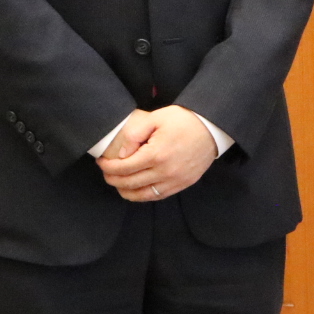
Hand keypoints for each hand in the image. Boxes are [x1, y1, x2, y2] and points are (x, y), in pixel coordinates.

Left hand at [97, 105, 217, 201]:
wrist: (212, 128)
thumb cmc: (184, 120)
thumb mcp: (156, 118)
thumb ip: (134, 134)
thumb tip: (121, 154)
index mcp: (156, 154)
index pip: (124, 168)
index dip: (108, 167)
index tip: (101, 162)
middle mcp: (165, 172)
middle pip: (130, 184)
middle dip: (113, 179)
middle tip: (106, 172)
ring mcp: (175, 181)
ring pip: (143, 195)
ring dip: (125, 191)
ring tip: (118, 183)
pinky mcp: (183, 184)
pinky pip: (158, 196)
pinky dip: (143, 196)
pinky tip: (136, 189)